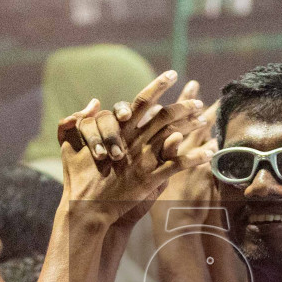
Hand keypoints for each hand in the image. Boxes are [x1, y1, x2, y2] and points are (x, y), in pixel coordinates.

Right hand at [58, 71, 210, 226]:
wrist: (85, 207)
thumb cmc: (77, 176)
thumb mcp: (70, 144)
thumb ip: (80, 121)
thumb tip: (94, 102)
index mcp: (119, 130)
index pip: (141, 101)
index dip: (158, 85)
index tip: (172, 74)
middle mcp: (134, 141)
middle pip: (164, 116)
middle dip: (183, 106)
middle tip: (197, 101)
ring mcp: (144, 160)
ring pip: (174, 135)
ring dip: (191, 126)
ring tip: (204, 120)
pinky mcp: (151, 179)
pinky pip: (179, 164)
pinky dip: (196, 157)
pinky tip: (210, 152)